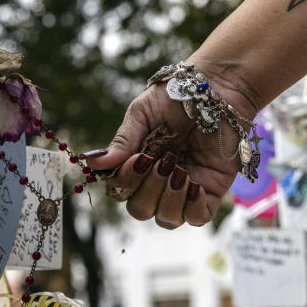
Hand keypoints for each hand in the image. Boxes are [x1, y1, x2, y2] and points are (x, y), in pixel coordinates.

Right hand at [85, 63, 257, 228]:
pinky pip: (197, 217)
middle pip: (140, 210)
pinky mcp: (210, 190)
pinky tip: (194, 184)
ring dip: (169, 200)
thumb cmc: (176, 95)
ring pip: (167, 219)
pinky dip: (192, 207)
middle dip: (148, 190)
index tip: (138, 159)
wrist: (214, 87)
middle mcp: (158, 180)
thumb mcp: (142, 114)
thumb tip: (92, 163)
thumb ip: (122, 141)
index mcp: (137, 163)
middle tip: (162, 162)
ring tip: (179, 171)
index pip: (121, 191)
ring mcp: (184, 188)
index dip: (125, 182)